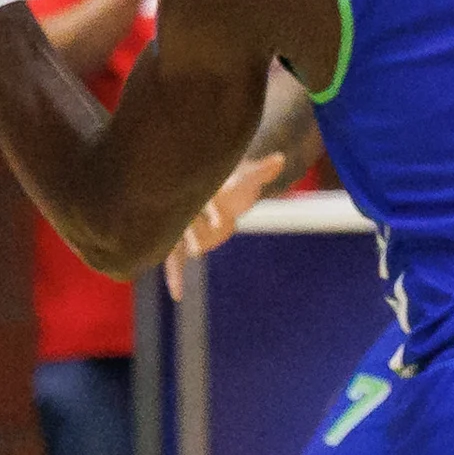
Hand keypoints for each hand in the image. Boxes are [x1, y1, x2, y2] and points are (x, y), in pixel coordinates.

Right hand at [164, 149, 283, 299]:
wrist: (225, 195)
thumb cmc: (235, 183)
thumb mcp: (247, 177)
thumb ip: (261, 170)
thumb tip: (280, 159)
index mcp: (198, 190)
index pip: (203, 199)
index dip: (212, 209)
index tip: (221, 220)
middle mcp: (183, 209)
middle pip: (185, 222)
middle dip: (192, 232)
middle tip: (199, 246)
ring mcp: (177, 228)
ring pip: (173, 244)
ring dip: (178, 257)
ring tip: (184, 271)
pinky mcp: (178, 243)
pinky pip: (173, 261)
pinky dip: (175, 277)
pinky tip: (178, 296)